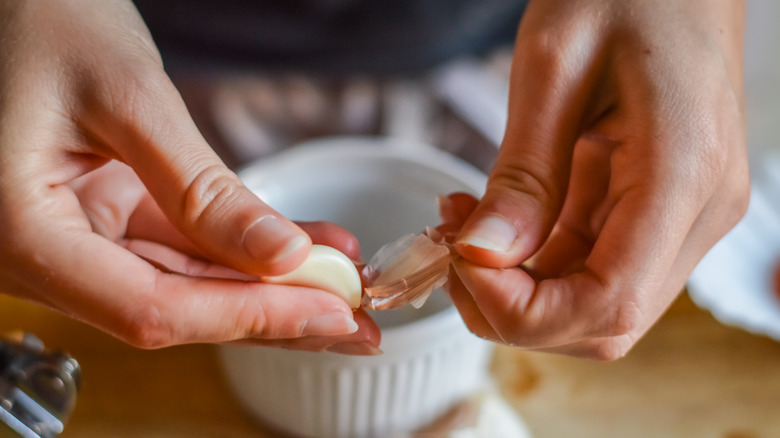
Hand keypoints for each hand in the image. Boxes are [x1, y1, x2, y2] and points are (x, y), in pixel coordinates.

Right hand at [0, 0, 378, 353]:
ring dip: (267, 283)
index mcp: (22, 235)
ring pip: (186, 282)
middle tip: (354, 317)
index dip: (248, 317)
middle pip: (174, 307)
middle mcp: (42, 254)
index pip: (149, 308)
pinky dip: (242, 245)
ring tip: (344, 279)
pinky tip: (306, 245)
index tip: (329, 310)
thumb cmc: (40, 21)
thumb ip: (201, 187)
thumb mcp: (129, 99)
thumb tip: (283, 255)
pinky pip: (180, 244)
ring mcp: (75, 238)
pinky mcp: (104, 215)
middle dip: (272, 311)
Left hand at [447, 0, 747, 359]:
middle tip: (452, 253)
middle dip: (512, 308)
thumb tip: (483, 256)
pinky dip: (532, 262)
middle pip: (603, 321)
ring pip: (593, 302)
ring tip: (461, 229)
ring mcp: (683, 216)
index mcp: (684, 176)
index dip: (522, 309)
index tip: (461, 262)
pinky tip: (491, 223)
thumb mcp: (556, 68)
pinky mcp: (658, 209)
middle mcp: (698, 214)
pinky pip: (591, 265)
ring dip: (517, 287)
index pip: (607, 303)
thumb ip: (523, 173)